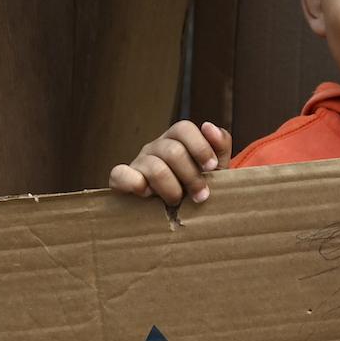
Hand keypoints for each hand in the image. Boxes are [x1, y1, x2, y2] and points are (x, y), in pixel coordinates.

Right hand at [109, 122, 232, 203]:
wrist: (175, 214)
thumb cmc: (195, 187)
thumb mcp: (215, 169)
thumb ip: (219, 147)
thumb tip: (208, 126)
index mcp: (176, 140)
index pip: (183, 128)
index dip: (200, 147)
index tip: (212, 168)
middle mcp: (156, 147)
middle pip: (173, 151)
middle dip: (192, 177)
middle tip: (200, 196)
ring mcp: (138, 162)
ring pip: (155, 168)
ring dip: (172, 190)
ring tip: (177, 201)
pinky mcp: (122, 179)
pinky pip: (120, 174)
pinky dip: (135, 184)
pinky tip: (147, 195)